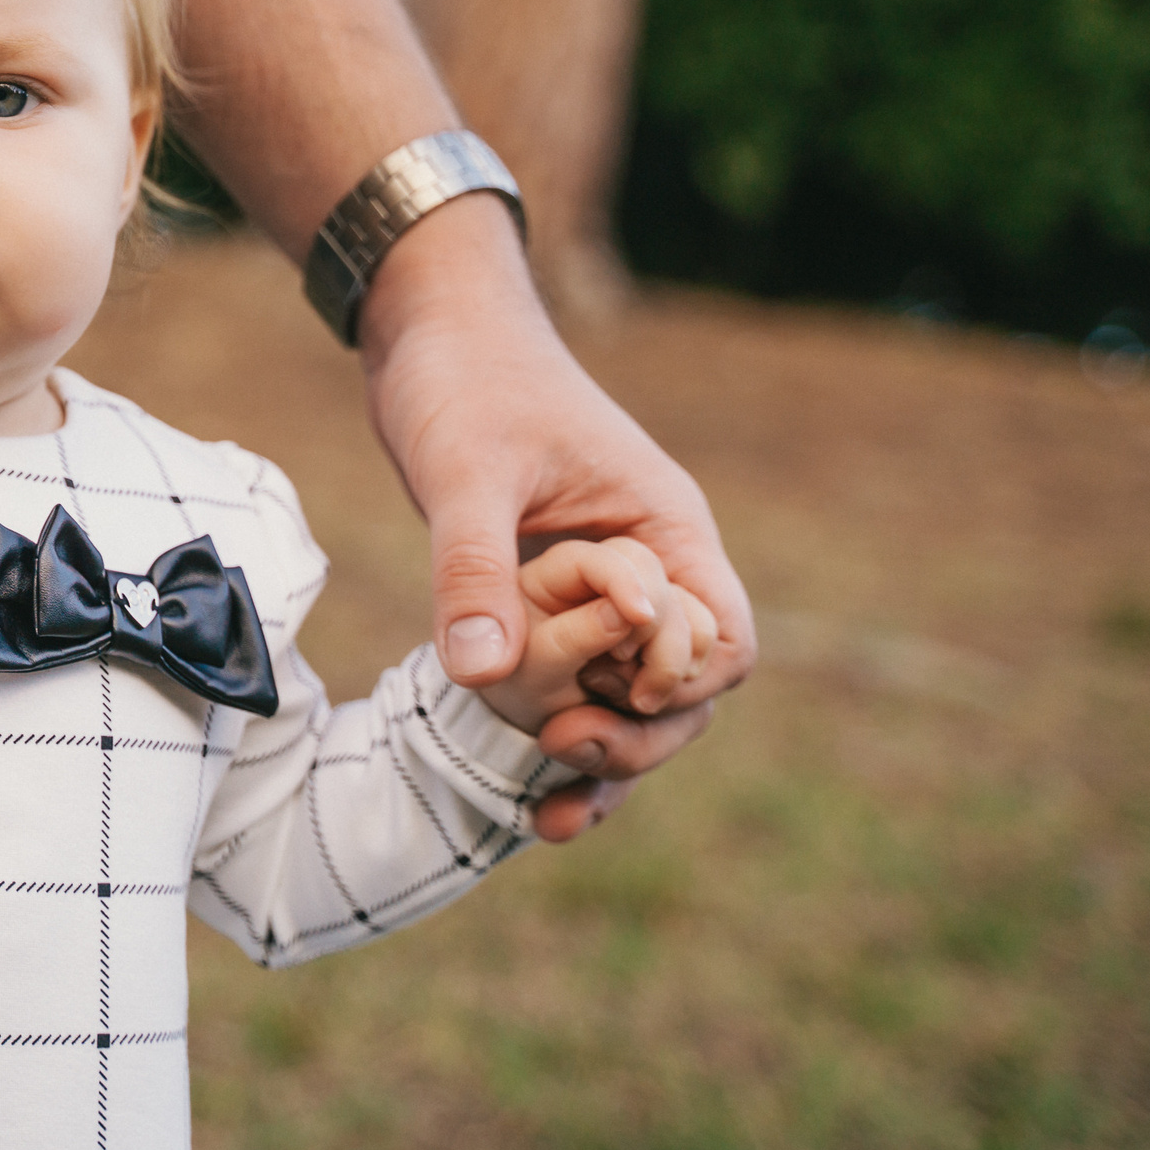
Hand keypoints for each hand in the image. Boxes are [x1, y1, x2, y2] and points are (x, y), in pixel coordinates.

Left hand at [356, 200, 754, 840]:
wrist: (426, 331)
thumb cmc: (464, 378)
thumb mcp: (465, 470)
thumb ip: (473, 566)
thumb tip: (480, 676)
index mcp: (663, 528)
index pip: (723, 636)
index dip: (683, 685)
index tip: (607, 698)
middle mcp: (648, 568)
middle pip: (687, 689)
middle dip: (641, 738)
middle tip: (562, 758)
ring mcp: (598, 592)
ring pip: (631, 699)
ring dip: (602, 756)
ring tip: (545, 818)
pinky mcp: (546, 603)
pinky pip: (572, 683)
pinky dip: (555, 733)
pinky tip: (518, 793)